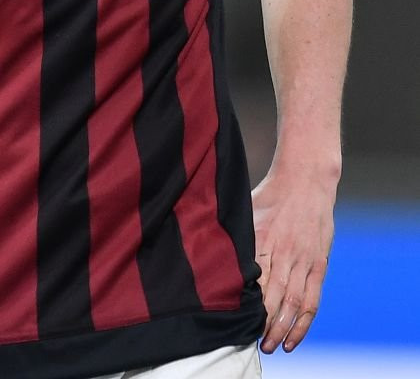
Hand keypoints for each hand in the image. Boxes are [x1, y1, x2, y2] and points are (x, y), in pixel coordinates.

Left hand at [252, 167, 336, 352]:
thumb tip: (209, 256)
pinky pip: (313, 299)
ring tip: (271, 347)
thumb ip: (234, 236)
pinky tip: (294, 338)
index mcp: (262, 240)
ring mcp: (304, 261)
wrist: (305, 181)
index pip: (254, 281)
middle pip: (274, 297)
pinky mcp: (319, 264)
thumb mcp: (244, 211)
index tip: (234, 322)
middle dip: (263, 324)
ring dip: (283, 329)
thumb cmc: (268, 196)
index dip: (246, 305)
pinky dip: (304, 321)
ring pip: (294, 303)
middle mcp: (285, 254)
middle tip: (252, 345)